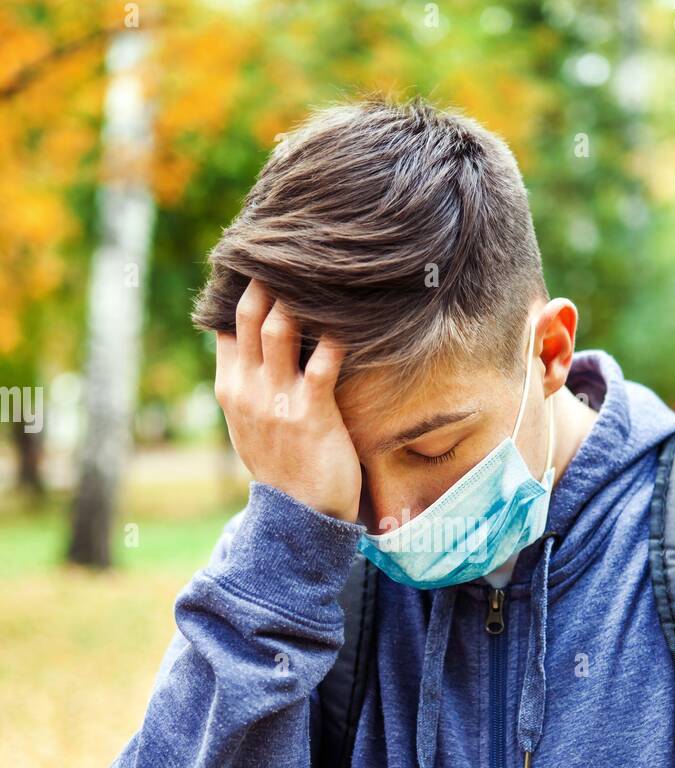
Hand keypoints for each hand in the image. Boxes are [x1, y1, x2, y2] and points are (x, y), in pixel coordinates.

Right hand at [214, 279, 361, 522]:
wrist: (298, 517)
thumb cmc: (283, 468)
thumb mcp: (248, 426)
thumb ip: (246, 385)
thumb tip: (248, 345)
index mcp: (230, 388)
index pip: (227, 323)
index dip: (243, 287)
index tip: (264, 259)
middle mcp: (247, 387)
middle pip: (251, 312)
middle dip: (269, 276)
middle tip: (298, 250)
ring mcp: (277, 398)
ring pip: (280, 325)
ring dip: (302, 296)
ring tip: (325, 272)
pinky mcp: (311, 411)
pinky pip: (324, 358)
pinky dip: (338, 333)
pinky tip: (353, 316)